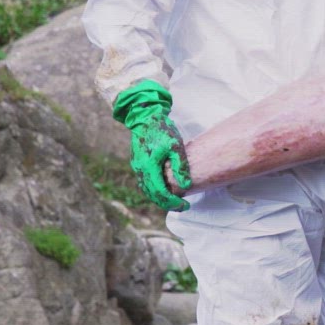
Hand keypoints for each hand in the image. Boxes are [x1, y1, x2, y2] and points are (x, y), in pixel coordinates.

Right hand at [111, 80, 191, 211]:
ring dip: (161, 198)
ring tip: (176, 201)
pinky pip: (146, 182)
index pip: (160, 193)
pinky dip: (156, 190)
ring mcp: (137, 167)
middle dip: (168, 203)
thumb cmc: (161, 129)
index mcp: (149, 167)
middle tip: (183, 207)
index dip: (173, 202)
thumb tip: (186, 185)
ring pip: (148, 190)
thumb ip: (180, 166)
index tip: (185, 205)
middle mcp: (140, 170)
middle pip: (153, 195)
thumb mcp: (176, 145)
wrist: (145, 116)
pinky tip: (166, 190)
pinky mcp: (138, 164)